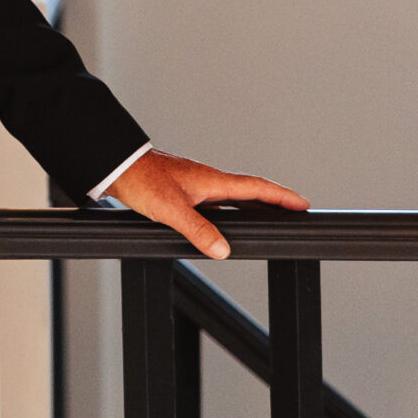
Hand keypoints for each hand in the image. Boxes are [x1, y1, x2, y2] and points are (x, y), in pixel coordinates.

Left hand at [108, 150, 307, 260]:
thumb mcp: (171, 209)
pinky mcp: (181, 191)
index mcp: (211, 181)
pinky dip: (226, 212)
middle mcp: (207, 181)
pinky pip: (214, 203)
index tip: (302, 204)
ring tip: (266, 218)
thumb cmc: (141, 180)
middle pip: (249, 192)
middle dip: (273, 201)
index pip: (256, 187)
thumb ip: (198, 230)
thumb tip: (223, 249)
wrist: (115, 167)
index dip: (281, 196)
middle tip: (293, 211)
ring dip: (250, 206)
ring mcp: (195, 185)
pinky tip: (220, 223)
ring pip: (230, 197)